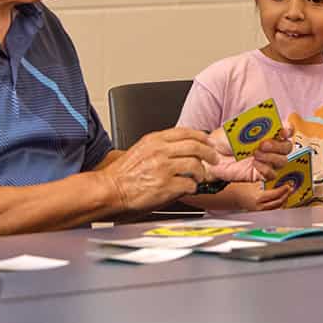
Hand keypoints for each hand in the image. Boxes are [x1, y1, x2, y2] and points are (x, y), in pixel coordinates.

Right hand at [99, 128, 220, 211]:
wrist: (107, 191)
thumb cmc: (120, 175)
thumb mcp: (140, 151)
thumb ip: (160, 147)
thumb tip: (181, 149)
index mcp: (154, 140)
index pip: (185, 132)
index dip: (201, 136)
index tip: (208, 141)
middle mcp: (160, 151)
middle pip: (195, 146)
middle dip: (209, 153)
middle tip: (214, 159)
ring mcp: (163, 168)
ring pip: (195, 165)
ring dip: (201, 172)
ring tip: (199, 177)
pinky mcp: (165, 186)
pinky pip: (189, 184)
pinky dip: (192, 187)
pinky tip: (189, 189)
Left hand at [205, 127, 293, 181]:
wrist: (211, 156)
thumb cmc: (223, 140)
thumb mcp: (236, 128)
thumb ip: (252, 127)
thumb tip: (265, 124)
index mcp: (267, 132)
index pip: (287, 130)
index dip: (289, 130)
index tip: (283, 131)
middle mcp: (270, 147)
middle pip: (287, 147)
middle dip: (278, 145)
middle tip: (263, 144)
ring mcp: (266, 161)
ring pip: (282, 161)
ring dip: (272, 157)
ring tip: (256, 154)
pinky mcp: (260, 174)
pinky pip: (271, 174)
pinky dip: (265, 168)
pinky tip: (254, 164)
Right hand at [233, 183, 292, 210]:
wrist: (235, 197)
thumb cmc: (243, 188)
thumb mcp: (254, 183)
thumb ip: (266, 182)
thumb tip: (277, 179)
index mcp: (258, 197)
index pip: (275, 195)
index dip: (283, 190)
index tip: (288, 186)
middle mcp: (260, 206)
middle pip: (278, 202)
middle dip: (286, 195)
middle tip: (290, 189)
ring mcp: (260, 211)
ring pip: (277, 208)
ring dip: (283, 201)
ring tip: (287, 194)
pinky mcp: (261, 213)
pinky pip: (273, 210)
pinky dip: (279, 205)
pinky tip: (281, 200)